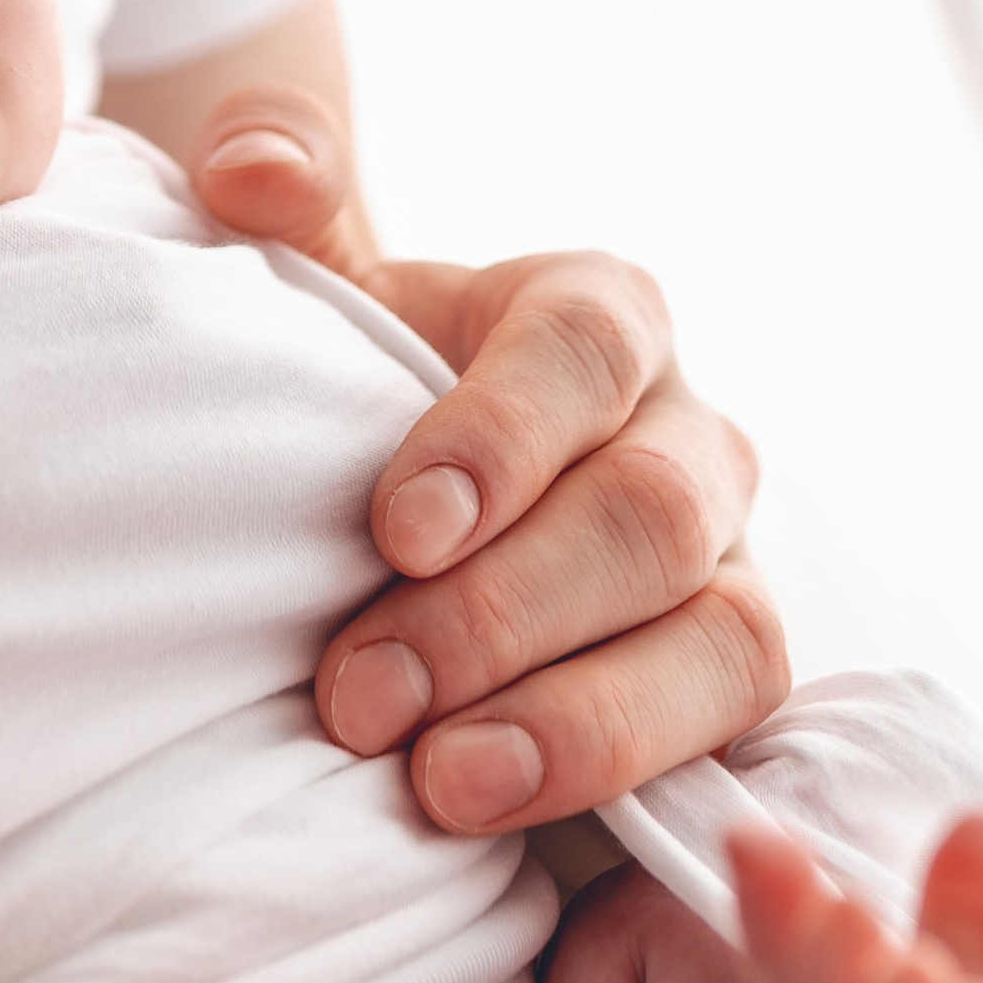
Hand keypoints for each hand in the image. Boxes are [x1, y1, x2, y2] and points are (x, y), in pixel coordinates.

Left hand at [187, 87, 786, 834]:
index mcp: (596, 312)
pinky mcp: (732, 677)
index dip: (500, 435)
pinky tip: (491, 813)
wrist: (406, 525)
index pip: (583, 346)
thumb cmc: (362, 393)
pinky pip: (726, 724)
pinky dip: (612, 771)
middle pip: (647, 510)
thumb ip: (283, 203)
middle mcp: (687, 429)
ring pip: (713, 631)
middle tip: (356, 692)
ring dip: (568, 716)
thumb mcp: (317, 290)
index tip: (395, 528)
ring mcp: (729, 559)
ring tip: (432, 779)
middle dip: (499, 613)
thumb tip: (250, 169)